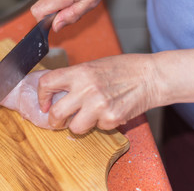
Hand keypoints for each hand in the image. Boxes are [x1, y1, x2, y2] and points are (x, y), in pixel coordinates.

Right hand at [31, 0, 118, 31]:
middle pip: (41, 9)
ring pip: (46, 3)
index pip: (38, 12)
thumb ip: (72, 15)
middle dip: (54, 15)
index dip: (44, 21)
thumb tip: (56, 26)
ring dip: (58, 6)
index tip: (57, 21)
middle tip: (71, 8)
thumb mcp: (92, 2)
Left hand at [37, 54, 159, 133]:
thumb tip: (57, 93)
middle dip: (53, 121)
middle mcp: (86, 89)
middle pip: (56, 113)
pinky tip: (109, 111)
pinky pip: (97, 128)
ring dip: (78, 125)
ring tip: (88, 116)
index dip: (41, 96)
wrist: (151, 76)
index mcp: (79, 72)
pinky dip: (101, 123)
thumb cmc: (123, 69)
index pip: (47, 83)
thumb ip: (74, 79)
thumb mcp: (93, 66)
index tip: (44, 103)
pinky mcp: (111, 119)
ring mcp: (99, 106)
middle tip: (56, 121)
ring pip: (75, 127)